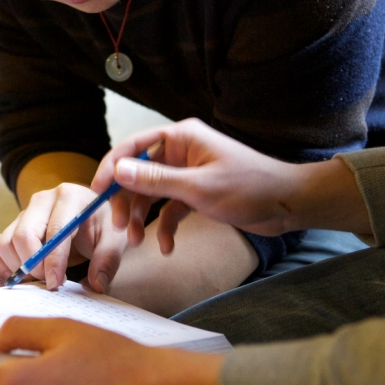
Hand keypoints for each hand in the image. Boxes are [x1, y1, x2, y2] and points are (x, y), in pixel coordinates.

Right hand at [0, 183, 128, 291]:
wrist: (91, 214)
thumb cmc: (103, 225)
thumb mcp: (115, 239)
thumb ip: (107, 260)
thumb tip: (95, 285)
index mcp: (69, 196)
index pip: (55, 230)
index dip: (52, 261)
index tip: (55, 284)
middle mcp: (43, 199)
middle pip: (23, 235)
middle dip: (33, 265)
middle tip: (48, 282)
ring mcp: (25, 211)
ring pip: (6, 242)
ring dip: (17, 267)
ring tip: (38, 278)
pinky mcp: (13, 224)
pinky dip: (2, 264)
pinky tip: (20, 274)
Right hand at [92, 117, 370, 253]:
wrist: (288, 205)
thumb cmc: (248, 187)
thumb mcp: (198, 188)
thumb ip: (156, 181)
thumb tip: (118, 171)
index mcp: (181, 136)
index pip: (134, 146)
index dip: (112, 166)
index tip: (97, 192)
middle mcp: (181, 150)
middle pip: (139, 172)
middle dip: (127, 200)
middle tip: (119, 227)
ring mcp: (188, 172)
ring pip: (152, 193)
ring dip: (143, 217)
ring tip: (137, 242)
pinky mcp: (196, 193)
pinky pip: (170, 208)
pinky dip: (165, 227)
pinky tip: (167, 248)